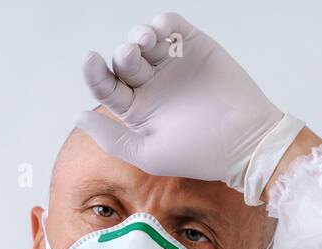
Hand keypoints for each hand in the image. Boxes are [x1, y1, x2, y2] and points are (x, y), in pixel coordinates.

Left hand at [74, 12, 302, 202]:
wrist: (244, 141)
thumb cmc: (198, 153)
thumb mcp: (147, 153)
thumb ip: (110, 138)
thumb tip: (77, 115)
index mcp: (137, 110)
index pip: (107, 86)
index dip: (94, 72)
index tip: (90, 60)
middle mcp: (152, 85)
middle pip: (123, 61)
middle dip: (123, 55)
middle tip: (132, 58)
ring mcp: (172, 64)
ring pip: (144, 39)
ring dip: (138, 35)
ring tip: (144, 41)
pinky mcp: (194, 47)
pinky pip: (171, 25)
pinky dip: (161, 23)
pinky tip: (160, 32)